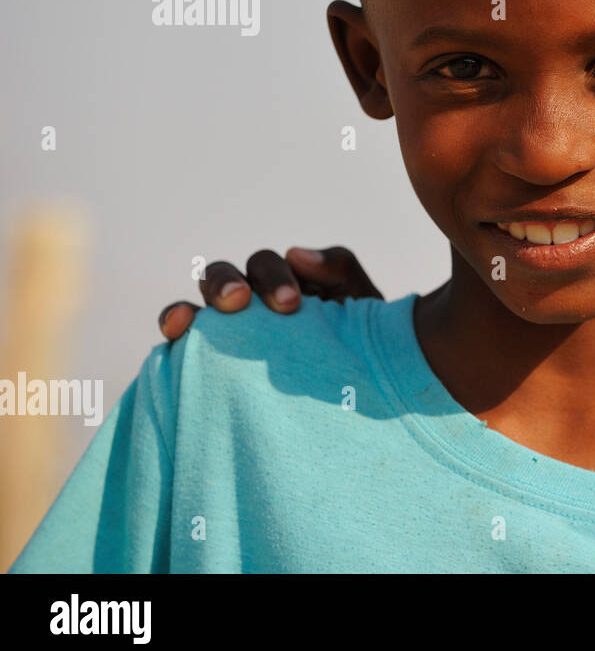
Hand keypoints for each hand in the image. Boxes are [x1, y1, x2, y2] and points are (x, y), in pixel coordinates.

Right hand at [157, 246, 382, 340]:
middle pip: (225, 276)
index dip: (273, 277)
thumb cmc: (363, 344)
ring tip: (189, 322)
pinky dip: (173, 326)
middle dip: (227, 285)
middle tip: (239, 303)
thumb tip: (296, 253)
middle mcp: (251, 299)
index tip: (290, 303)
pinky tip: (173, 333)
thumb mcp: (365, 308)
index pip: (267, 266)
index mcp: (285, 282)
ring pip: (198, 303)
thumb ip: (340, 271)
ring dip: (193, 306)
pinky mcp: (209, 356)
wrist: (365, 396)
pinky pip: (183, 338)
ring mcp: (228, 327)